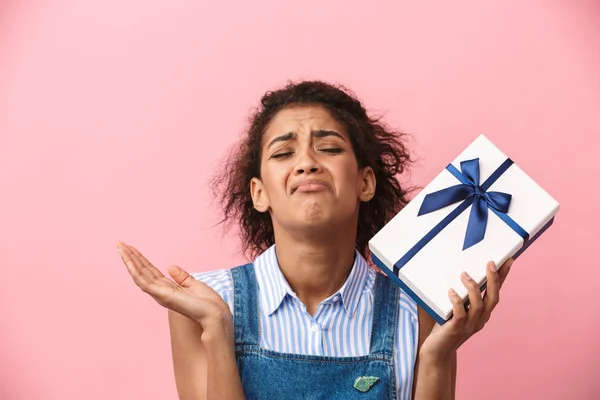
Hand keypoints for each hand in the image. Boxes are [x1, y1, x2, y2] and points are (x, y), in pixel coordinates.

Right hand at [116, 241, 231, 339]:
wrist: (215, 313)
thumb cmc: (207, 303)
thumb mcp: (193, 284)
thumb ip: (181, 277)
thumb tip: (170, 267)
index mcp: (168, 288)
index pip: (149, 271)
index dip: (140, 259)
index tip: (131, 248)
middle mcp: (160, 291)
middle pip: (141, 271)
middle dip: (130, 257)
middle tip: (120, 244)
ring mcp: (159, 294)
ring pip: (139, 275)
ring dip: (129, 261)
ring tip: (120, 248)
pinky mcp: (162, 296)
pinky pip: (144, 282)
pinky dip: (135, 271)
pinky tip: (128, 261)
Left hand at [419, 258, 513, 360]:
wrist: (436, 352)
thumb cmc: (445, 327)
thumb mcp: (456, 309)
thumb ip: (462, 297)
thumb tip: (460, 271)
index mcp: (483, 314)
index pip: (495, 293)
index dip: (502, 278)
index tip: (508, 261)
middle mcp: (480, 320)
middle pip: (492, 299)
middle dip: (493, 280)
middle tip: (490, 263)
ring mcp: (469, 326)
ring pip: (478, 305)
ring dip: (472, 288)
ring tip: (464, 274)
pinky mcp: (456, 330)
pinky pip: (460, 315)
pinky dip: (457, 302)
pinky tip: (451, 291)